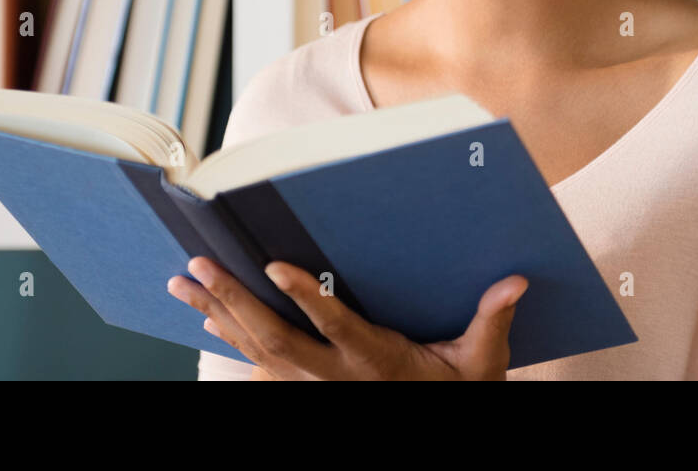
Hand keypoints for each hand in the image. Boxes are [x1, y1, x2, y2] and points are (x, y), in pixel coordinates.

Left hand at [167, 256, 527, 379]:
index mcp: (375, 361)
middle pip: (274, 339)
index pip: (335, 325)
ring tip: (184, 283)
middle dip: (234, 298)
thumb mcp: (480, 365)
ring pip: (256, 351)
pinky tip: (208, 315)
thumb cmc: (455, 395)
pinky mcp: (304, 393)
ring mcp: (314, 390)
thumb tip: (514, 282)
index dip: (305, 296)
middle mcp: (335, 378)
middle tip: (199, 264)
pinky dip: (230, 338)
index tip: (276, 265)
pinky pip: (257, 367)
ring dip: (219, 313)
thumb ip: (490, 322)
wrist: (436, 432)